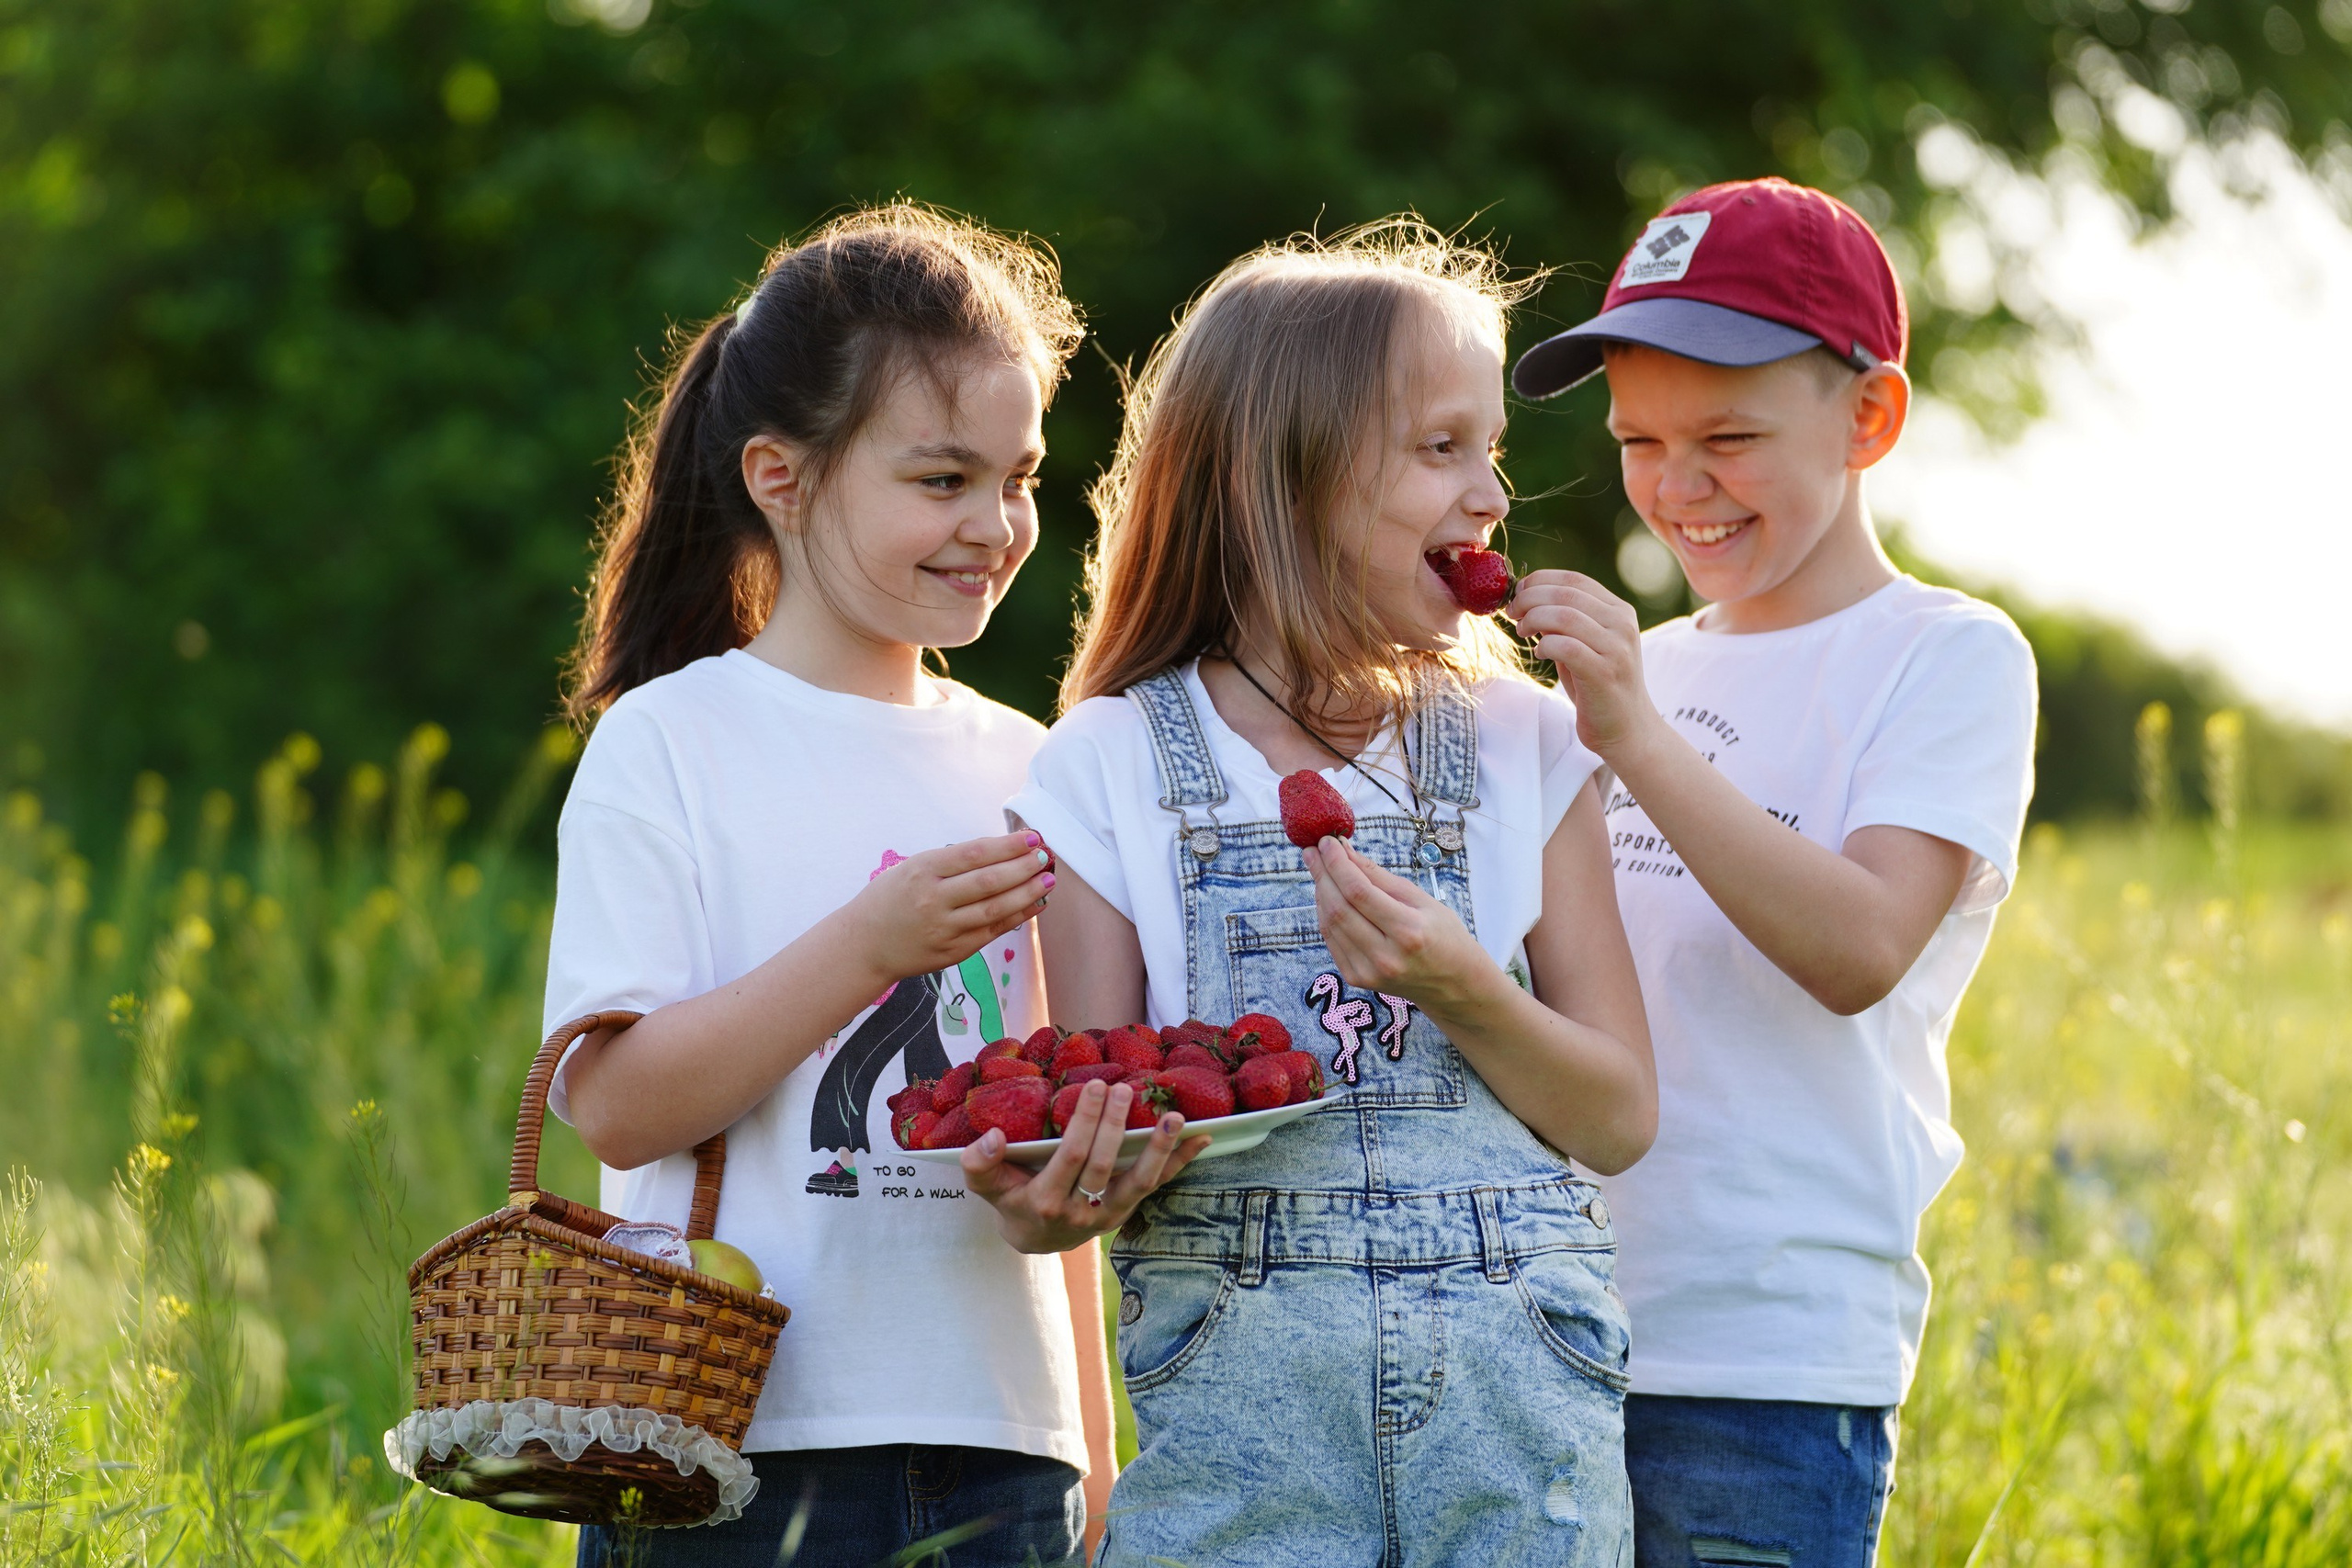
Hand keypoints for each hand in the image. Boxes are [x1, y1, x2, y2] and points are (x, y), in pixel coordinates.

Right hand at [844, 832, 1053, 986]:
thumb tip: (1000, 851)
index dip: (1007, 845)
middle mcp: (934, 900)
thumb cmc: (889, 899)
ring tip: (1048, 880)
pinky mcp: (953, 952)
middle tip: (1046, 856)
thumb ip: (951, 862)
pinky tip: (1034, 905)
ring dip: (1027, 893)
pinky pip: (992, 932)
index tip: (1032, 837)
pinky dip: (1016, 917)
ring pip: (995, 909)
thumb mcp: (912, 868)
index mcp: (923, 871)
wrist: (864, 945)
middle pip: (989, 881)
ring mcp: (944, 929)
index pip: (974, 854)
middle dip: (1024, 867)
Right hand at [960, 1080, 1210, 1252]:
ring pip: (1140, 1183)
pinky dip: (1181, 1162)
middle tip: (1124, 1088)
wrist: (1036, 1237)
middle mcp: (1082, 1211)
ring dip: (1161, 1149)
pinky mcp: (1129, 1209)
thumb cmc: (1010, 1199)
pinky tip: (1203, 1138)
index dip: (1085, 1124)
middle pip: (1104, 1166)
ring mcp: (1110, 1214)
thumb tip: (993, 1136)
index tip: (1095, 1086)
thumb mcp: (986, 1186)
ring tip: (1177, 1118)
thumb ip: (980, 1163)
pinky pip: (1157, 1184)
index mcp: (1045, 1201)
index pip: (1071, 1158)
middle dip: (1116, 1126)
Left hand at [1303, 838, 1488, 1009]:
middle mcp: (1386, 956)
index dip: (1338, 863)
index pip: (1359, 891)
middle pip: (1339, 907)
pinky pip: (1332, 940)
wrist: (1452, 982)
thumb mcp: (1421, 899)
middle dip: (1322, 874)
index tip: (1327, 842)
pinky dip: (1326, 914)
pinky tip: (1327, 895)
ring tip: (1320, 869)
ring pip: (1330, 924)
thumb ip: (1379, 876)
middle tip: (1313, 851)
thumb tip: (1344, 850)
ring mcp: (1369, 971)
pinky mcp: (1357, 979)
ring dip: (1321, 892)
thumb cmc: (1442, 934)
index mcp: (1408, 931)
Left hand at [1508, 570, 1657, 758]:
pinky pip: (1566, 647)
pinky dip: (1545, 645)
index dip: (1540, 581)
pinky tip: (1540, 653)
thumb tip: (1526, 598)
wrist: (1627, 728)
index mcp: (1619, 611)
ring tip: (1523, 631)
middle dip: (1529, 599)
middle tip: (1513, 612)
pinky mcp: (1604, 673)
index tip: (1518, 592)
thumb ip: (1565, 620)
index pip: (1575, 580)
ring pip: (1564, 616)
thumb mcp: (1585, 643)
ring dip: (1533, 620)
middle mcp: (1622, 624)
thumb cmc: (1598, 685)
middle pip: (1566, 594)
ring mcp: (1616, 649)